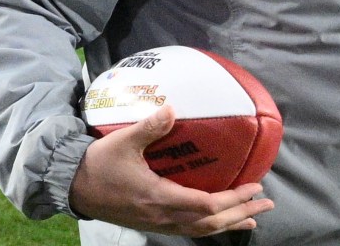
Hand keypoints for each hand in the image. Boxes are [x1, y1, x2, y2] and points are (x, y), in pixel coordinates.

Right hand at [69, 107, 272, 234]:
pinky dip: (210, 228)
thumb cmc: (98, 164)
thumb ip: (149, 127)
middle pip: (212, 222)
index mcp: (160, 197)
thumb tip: (172, 108)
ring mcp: (159, 224)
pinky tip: (218, 224)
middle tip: (266, 203)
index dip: (234, 198)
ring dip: (230, 223)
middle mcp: (164, 216)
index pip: (208, 204)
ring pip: (203, 230)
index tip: (254, 186)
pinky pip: (190, 231)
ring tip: (252, 219)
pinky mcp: (153, 225)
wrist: (73, 187)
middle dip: (242, 213)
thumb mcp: (122, 143)